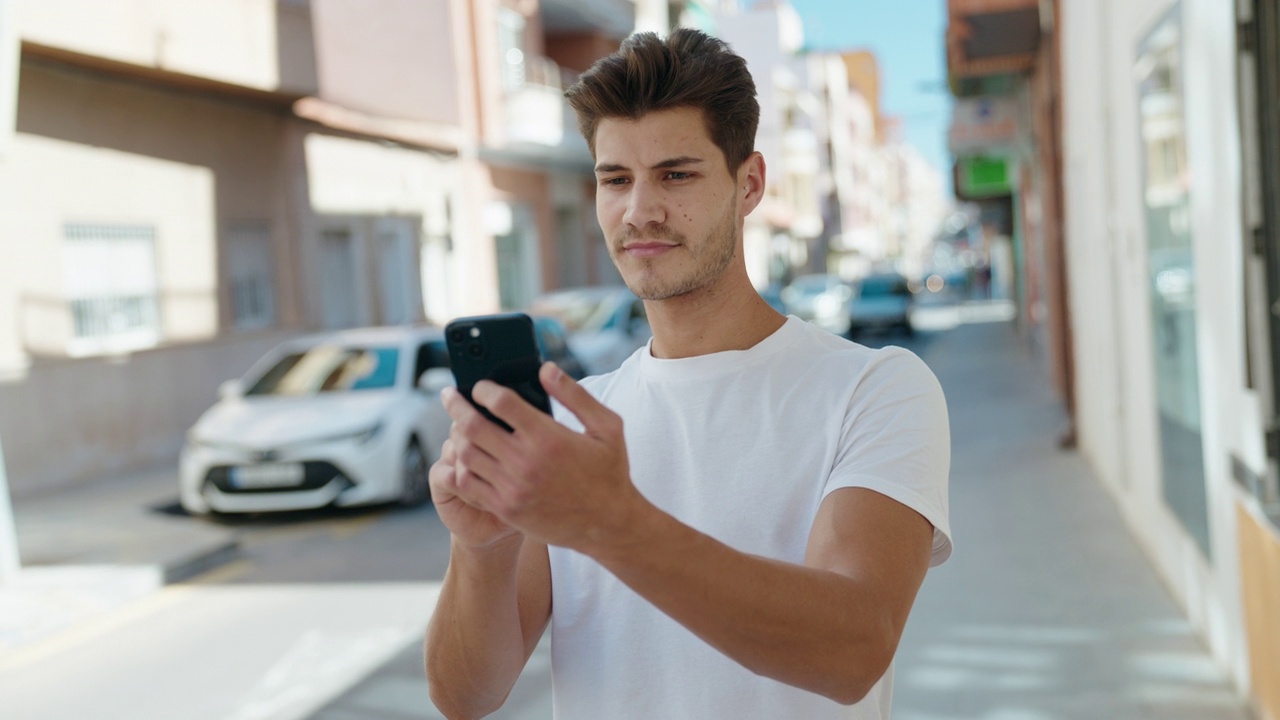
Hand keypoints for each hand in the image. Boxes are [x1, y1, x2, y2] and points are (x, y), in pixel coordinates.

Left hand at [444, 362, 645, 551]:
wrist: (608, 525)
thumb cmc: (609, 472)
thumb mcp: (606, 426)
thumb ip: (574, 395)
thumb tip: (546, 369)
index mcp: (548, 437)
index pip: (501, 403)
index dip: (484, 389)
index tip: (479, 385)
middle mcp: (525, 462)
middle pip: (473, 425)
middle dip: (456, 405)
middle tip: (449, 395)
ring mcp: (512, 488)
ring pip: (465, 454)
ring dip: (456, 434)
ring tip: (456, 424)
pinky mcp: (506, 508)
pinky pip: (468, 483)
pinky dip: (459, 466)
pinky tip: (463, 456)